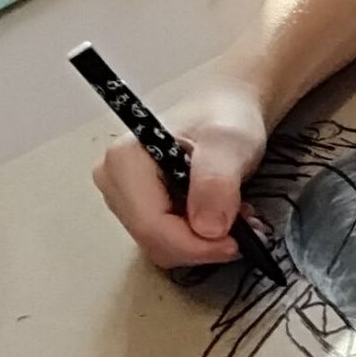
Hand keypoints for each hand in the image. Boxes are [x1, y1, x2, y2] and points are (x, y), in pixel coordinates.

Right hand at [90, 68, 266, 268]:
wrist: (224, 110)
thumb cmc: (224, 118)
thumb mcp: (230, 143)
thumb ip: (217, 182)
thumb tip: (207, 228)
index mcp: (125, 160)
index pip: (151, 226)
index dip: (195, 245)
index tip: (235, 242)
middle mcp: (114, 180)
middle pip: (154, 241)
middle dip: (201, 244)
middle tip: (241, 226)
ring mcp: (123, 196)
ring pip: (161, 246)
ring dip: (202, 242)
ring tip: (233, 216)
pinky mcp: (138, 208)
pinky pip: (167, 241)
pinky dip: (197, 239)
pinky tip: (217, 217)